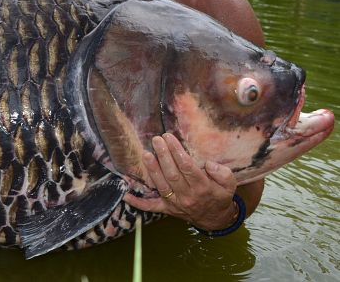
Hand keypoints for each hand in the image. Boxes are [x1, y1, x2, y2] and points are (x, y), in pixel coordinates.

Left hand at [123, 133, 239, 230]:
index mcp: (203, 187)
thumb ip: (223, 173)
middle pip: (173, 174)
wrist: (214, 219)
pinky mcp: (167, 209)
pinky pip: (150, 207)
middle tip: (156, 139)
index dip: (177, 151)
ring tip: (145, 154)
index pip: (187, 167)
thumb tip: (208, 164)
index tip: (169, 137)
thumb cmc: (219, 196)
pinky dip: (138, 202)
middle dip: (163, 155)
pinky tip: (126, 194)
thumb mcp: (230, 185)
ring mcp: (175, 204)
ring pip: (161, 186)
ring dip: (152, 170)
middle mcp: (187, 196)